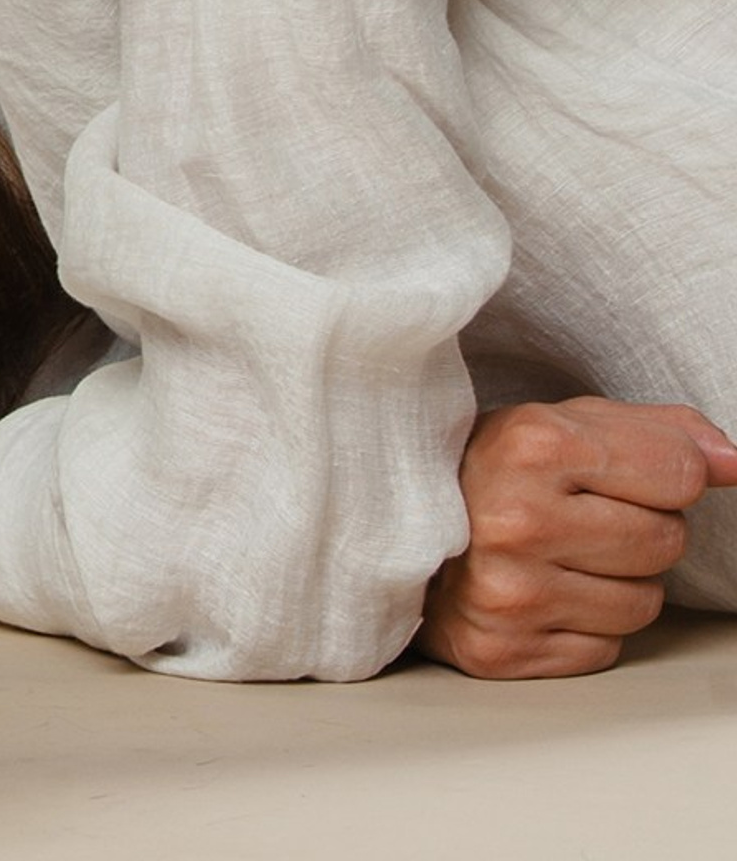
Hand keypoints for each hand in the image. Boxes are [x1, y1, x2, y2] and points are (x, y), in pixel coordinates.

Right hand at [419, 396, 736, 678]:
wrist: (375, 523)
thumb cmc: (477, 469)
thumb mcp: (553, 423)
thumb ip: (653, 431)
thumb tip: (735, 460)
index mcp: (530, 445)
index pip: (680, 471)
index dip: (663, 471)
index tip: (621, 470)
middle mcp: (518, 521)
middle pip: (666, 539)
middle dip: (637, 524)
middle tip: (576, 512)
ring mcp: (509, 592)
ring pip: (645, 603)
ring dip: (614, 581)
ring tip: (556, 553)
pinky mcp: (502, 651)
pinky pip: (604, 649)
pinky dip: (582, 624)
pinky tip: (539, 591)